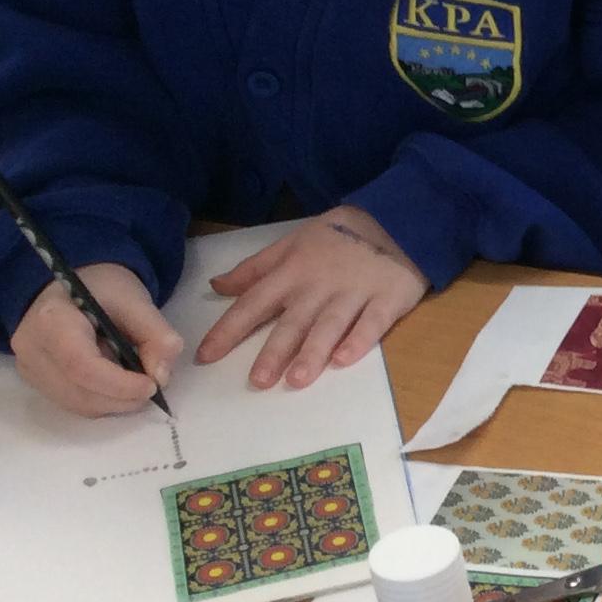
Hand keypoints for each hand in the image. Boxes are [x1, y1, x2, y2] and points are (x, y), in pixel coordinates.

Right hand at [10, 264, 181, 417]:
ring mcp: (30, 368)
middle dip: (124, 398)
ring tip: (135, 381)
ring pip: (78, 405)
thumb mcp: (135, 300)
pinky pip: (74, 404)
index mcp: (52, 320)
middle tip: (152, 385)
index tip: (152, 385)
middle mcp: (32, 349)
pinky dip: (103, 402)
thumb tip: (162, 376)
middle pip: (79, 392)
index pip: (81, 365)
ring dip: (116, 403)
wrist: (69, 288)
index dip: (119, 384)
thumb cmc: (102, 289)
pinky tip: (116, 383)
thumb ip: (156, 334)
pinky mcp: (37, 381)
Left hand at [197, 208, 427, 389]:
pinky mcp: (387, 299)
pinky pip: (372, 323)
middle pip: (293, 322)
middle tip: (258, 381)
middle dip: (274, 352)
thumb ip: (256, 269)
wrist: (395, 221)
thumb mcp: (291, 243)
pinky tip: (344, 360)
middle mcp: (318, 286)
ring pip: (330, 326)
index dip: (229, 329)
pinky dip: (359, 341)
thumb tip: (217, 286)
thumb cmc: (338, 237)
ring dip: (313, 353)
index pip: (253, 303)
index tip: (205, 356)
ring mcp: (354, 293)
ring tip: (297, 380)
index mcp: (292, 272)